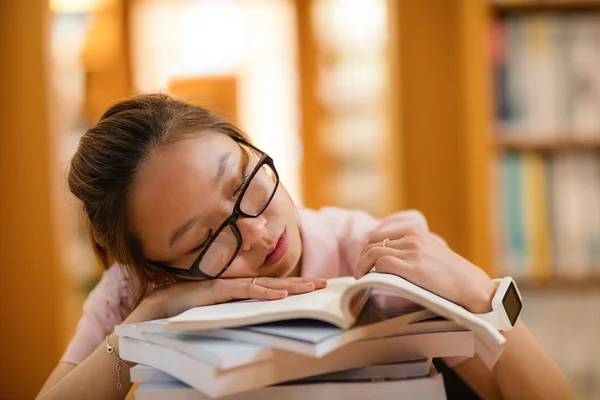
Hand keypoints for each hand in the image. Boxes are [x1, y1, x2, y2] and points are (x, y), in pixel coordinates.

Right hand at [126, 277, 326, 322]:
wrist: (153, 312)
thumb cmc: (181, 314)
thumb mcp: (213, 313)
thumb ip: (232, 311)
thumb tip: (253, 319)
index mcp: (236, 290)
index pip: (270, 287)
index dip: (293, 286)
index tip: (314, 287)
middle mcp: (234, 285)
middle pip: (275, 283)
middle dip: (301, 283)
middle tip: (326, 284)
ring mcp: (226, 286)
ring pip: (265, 285)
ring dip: (291, 286)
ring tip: (313, 288)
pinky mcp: (216, 291)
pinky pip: (245, 292)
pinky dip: (264, 293)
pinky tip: (282, 295)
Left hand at [355, 227, 495, 313]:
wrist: (473, 286)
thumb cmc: (452, 275)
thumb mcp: (429, 252)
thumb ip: (410, 250)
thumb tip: (384, 261)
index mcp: (415, 232)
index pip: (378, 235)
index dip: (366, 251)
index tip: (365, 264)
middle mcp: (412, 238)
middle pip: (372, 243)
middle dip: (362, 259)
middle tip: (360, 274)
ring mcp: (413, 252)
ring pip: (374, 253)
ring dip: (363, 267)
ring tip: (362, 280)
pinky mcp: (414, 269)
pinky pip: (382, 265)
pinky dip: (372, 273)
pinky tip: (371, 282)